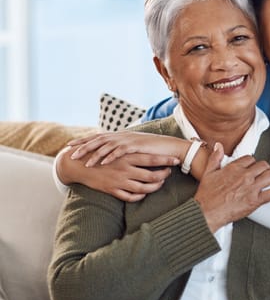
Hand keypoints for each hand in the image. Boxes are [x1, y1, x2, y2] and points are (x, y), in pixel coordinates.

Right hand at [58, 147, 177, 201]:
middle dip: (164, 175)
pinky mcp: (112, 190)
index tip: (177, 160)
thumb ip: (131, 148)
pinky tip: (144, 193)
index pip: (152, 158)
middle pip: (151, 175)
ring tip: (160, 183)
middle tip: (169, 173)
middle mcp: (125, 168)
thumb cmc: (101, 153)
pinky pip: (130, 197)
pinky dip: (140, 196)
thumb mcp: (117, 148)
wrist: (79, 164)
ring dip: (155, 187)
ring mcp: (119, 181)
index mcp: (127, 156)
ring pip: (143, 188)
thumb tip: (146, 144)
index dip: (166, 160)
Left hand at [68, 132, 185, 166]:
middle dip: (83, 146)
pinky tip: (101, 163)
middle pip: (98, 139)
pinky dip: (110, 157)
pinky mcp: (135, 146)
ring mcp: (128, 140)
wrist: (169, 147)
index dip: (83, 141)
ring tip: (84, 163)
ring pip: (106, 145)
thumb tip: (112, 153)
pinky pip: (119, 151)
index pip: (98, 137)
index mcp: (120, 135)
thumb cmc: (153, 149)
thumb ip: (123, 148)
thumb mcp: (135, 148)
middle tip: (70, 153)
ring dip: (94, 154)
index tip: (70, 145)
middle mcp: (122, 135)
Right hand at [194, 143, 269, 232]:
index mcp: (234, 167)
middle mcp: (245, 175)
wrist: (207, 212)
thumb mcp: (208, 172)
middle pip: (262, 165)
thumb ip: (215, 157)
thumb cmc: (206, 194)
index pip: (250, 159)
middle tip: (269, 171)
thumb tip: (218, 145)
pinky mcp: (255, 200)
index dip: (253, 162)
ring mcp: (251, 187)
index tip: (253, 166)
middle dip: (267, 167)